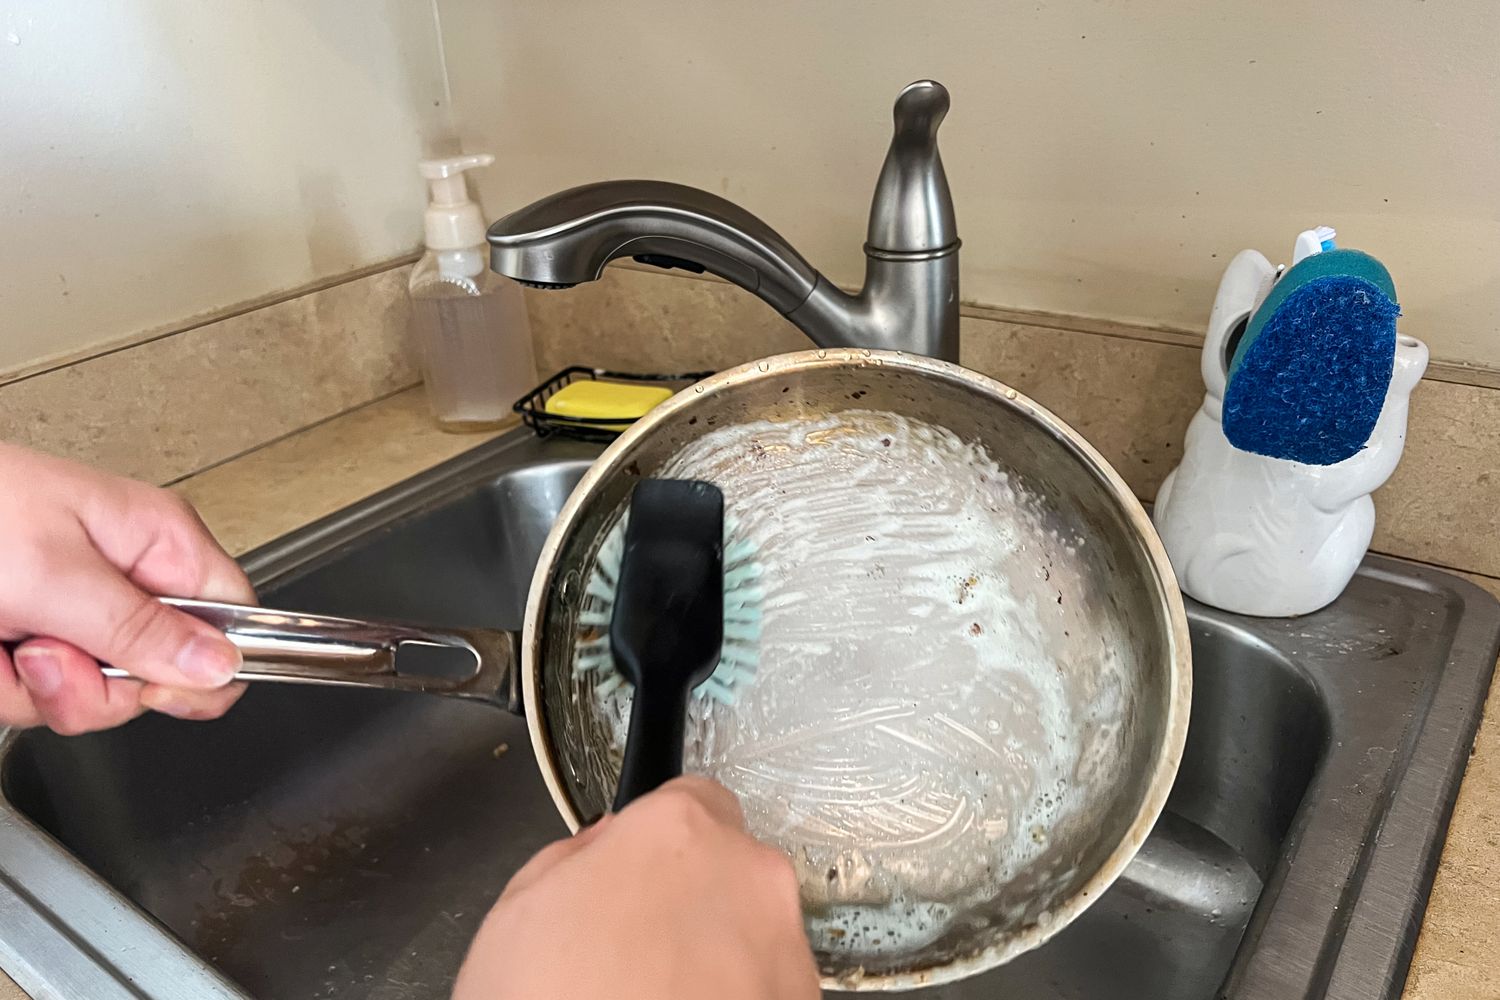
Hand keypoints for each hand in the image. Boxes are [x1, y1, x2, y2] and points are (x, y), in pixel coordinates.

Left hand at [0, 442, 250, 733]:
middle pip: (162, 677)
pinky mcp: (34, 640)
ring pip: (99, 698)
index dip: (208, 668)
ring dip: (42, 691)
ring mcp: (78, 614)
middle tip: (51, 654)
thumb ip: (140, 629)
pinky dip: (4, 689)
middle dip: (97, 687)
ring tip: (8, 644)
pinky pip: (43, 699)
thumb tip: (220, 664)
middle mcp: (127, 581)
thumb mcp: (55, 574)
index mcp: (158, 542)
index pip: (234, 620)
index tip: (154, 685)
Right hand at [454, 776, 819, 999]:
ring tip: (654, 997)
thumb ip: (572, 859)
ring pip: (752, 931)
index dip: (653, 845)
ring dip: (716, 956)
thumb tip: (597, 851)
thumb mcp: (517, 915)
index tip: (633, 876)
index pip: (687, 801)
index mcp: (677, 835)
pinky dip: (740, 998)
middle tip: (631, 954)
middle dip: (687, 901)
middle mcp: (749, 879)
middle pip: (725, 868)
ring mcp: (785, 948)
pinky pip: (770, 985)